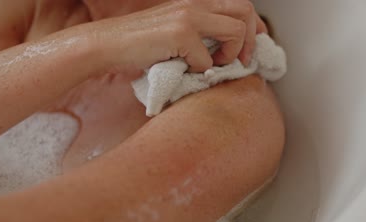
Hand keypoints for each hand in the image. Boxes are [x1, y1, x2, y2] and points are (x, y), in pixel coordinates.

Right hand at [84, 0, 265, 72]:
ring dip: (230, 55)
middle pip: (246, 11)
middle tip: (244, 60)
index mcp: (197, 2)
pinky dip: (199, 71)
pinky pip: (207, 60)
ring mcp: (189, 16)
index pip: (241, 5)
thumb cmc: (142, 43)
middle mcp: (196, 3)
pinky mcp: (180, 33)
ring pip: (236, 31)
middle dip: (252, 39)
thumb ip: (203, 34)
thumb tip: (230, 50)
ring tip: (213, 65)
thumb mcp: (178, 31)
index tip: (257, 44)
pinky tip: (185, 69)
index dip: (256, 26)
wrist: (108, 44)